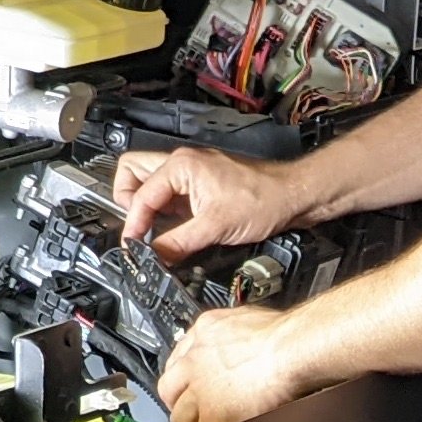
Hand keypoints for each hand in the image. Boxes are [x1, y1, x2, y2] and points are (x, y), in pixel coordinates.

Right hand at [111, 144, 315, 259]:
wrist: (295, 196)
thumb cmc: (265, 199)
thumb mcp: (215, 228)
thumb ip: (178, 244)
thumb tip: (154, 258)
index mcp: (181, 166)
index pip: (140, 195)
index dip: (134, 224)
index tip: (134, 245)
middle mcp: (183, 163)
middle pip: (132, 172)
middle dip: (127, 200)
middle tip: (137, 227)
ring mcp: (192, 172)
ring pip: (150, 182)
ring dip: (146, 206)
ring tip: (154, 230)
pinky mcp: (202, 184)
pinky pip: (170, 194)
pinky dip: (165, 210)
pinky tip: (175, 228)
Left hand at [158, 305, 310, 421]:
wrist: (290, 349)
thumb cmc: (284, 335)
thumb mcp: (245, 318)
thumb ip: (230, 333)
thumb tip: (235, 340)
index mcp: (204, 332)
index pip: (177, 359)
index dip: (182, 379)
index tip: (186, 387)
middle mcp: (195, 360)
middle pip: (169, 390)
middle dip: (178, 404)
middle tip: (189, 414)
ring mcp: (201, 389)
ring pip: (181, 416)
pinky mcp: (214, 413)